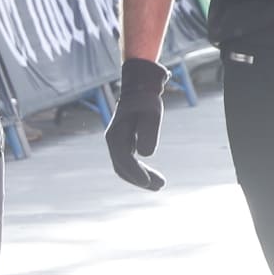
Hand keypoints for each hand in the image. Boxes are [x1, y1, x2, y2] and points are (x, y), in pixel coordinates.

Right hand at [105, 57, 167, 189]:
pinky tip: (152, 176)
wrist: (140, 87)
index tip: (149, 182)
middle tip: (160, 186)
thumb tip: (146, 154)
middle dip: (140, 180)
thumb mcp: (151, 114)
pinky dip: (140, 171)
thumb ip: (149, 133)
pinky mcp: (125, 143)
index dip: (136, 173)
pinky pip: (129, 162)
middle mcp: (113, 141)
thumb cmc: (146, 100)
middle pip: (122, 168)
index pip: (123, 160)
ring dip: (140, 178)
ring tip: (159, 184)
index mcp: (116, 136)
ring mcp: (118, 143)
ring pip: (125, 167)